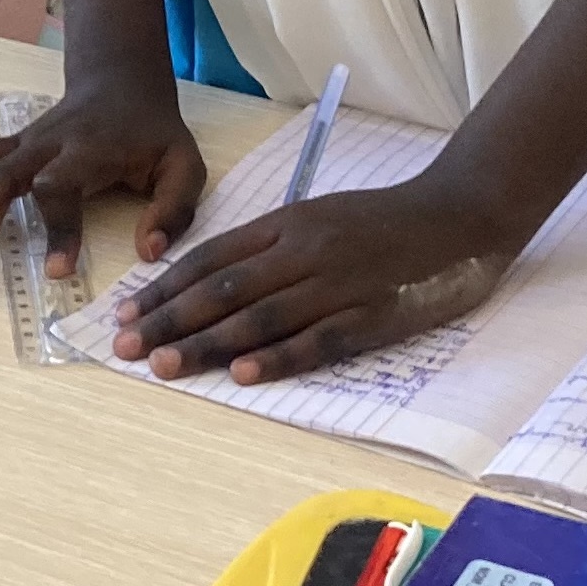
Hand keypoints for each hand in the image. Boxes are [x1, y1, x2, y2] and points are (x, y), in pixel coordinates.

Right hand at [0, 73, 205, 282]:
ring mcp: (22, 142)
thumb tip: (146, 251)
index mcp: (88, 150)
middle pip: (0, 176)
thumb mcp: (184, 166)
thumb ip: (174, 210)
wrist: (122, 83)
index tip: (59, 271)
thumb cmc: (153, 134)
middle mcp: (46, 144)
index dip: (57, 229)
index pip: (59, 187)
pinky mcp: (8, 146)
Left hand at [110, 174, 525, 383]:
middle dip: (168, 320)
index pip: (210, 258)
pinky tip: (242, 373)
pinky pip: (319, 339)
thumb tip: (213, 283)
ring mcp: (339, 282)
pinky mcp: (374, 313)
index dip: (164, 288)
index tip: (123, 313)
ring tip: (164, 364)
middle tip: (124, 347)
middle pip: (224, 289)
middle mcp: (304, 251)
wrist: (463, 212)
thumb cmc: (386, 220)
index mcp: (287, 225)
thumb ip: (272, 248)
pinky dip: (279, 356)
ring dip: (207, 343)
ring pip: (260, 316)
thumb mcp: (320, 219)